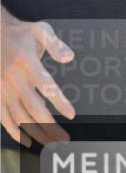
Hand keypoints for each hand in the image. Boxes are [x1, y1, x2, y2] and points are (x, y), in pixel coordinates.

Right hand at [1, 10, 76, 147]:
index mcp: (26, 62)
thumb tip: (69, 58)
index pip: (46, 86)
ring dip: (33, 130)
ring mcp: (2, 88)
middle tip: (62, 138)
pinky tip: (25, 139)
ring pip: (18, 115)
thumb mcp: (40, 30)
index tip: (71, 114)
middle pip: (33, 106)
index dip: (59, 101)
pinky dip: (13, 130)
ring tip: (49, 142)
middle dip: (48, 124)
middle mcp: (14, 78)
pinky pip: (3, 116)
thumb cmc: (21, 33)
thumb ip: (55, 44)